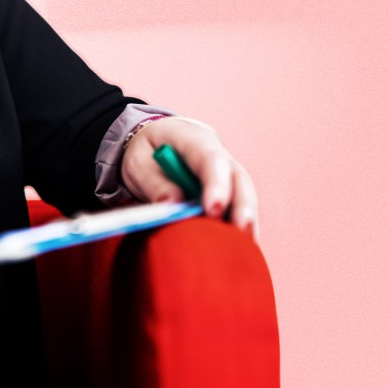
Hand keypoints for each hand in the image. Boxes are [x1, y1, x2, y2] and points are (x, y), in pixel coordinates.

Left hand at [120, 116, 260, 243]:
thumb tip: (173, 204)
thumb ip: (155, 183)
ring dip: (247, 221)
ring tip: (245, 248)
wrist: (157, 143)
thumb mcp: (140, 164)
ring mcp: (228, 172)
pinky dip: (242, 228)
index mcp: (193, 138)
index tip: (213, 210)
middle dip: (242, 205)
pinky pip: (240, 208)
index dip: (215, 184)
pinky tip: (242, 249)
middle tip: (240, 231)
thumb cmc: (148, 153)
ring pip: (245, 195)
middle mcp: (219, 153)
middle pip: (238, 178)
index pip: (210, 158)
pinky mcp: (230, 190)